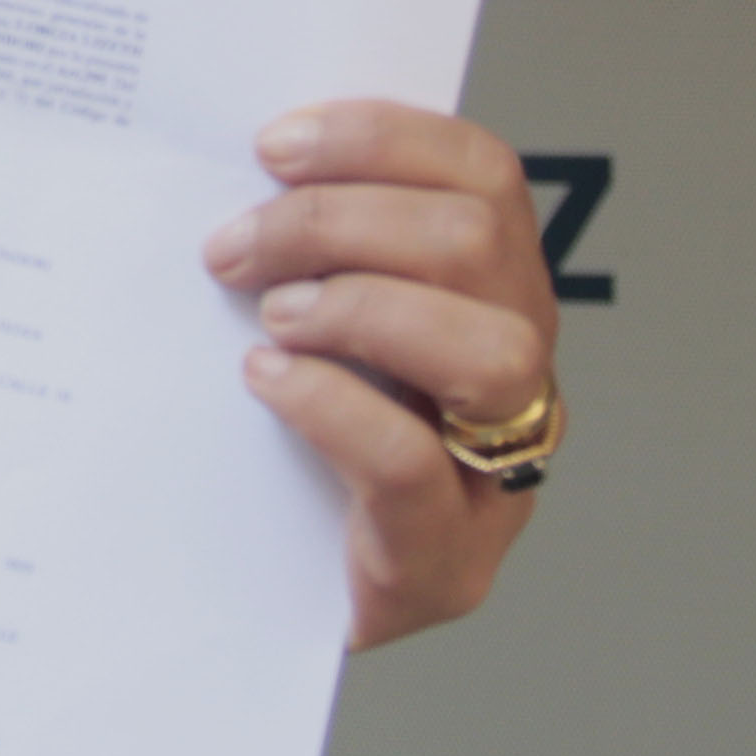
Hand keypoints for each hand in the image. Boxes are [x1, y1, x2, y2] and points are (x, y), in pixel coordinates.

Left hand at [204, 99, 558, 649]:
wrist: (260, 617)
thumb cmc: (280, 450)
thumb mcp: (303, 326)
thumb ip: (304, 249)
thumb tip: (239, 163)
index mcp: (492, 298)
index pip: (484, 176)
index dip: (385, 139)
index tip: (274, 144)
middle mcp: (519, 376)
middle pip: (479, 244)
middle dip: (342, 221)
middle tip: (236, 248)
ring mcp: (494, 478)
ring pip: (489, 350)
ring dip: (361, 307)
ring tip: (269, 319)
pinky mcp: (442, 564)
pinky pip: (410, 462)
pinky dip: (330, 405)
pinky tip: (266, 383)